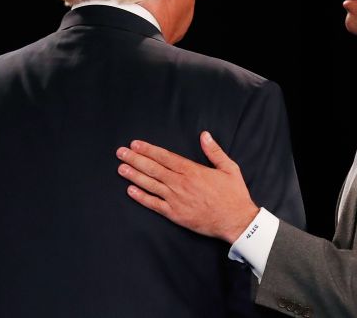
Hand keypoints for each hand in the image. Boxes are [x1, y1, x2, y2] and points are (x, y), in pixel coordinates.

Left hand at [116, 131, 259, 242]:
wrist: (236, 220)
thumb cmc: (233, 194)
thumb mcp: (229, 168)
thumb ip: (214, 151)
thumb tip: (204, 135)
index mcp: (192, 170)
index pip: (165, 157)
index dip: (148, 150)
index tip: (135, 144)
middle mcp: (181, 183)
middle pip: (153, 169)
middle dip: (135, 159)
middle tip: (121, 152)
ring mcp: (176, 199)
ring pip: (150, 185)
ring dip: (134, 176)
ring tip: (121, 168)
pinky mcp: (175, 214)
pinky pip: (154, 205)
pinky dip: (141, 197)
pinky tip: (130, 191)